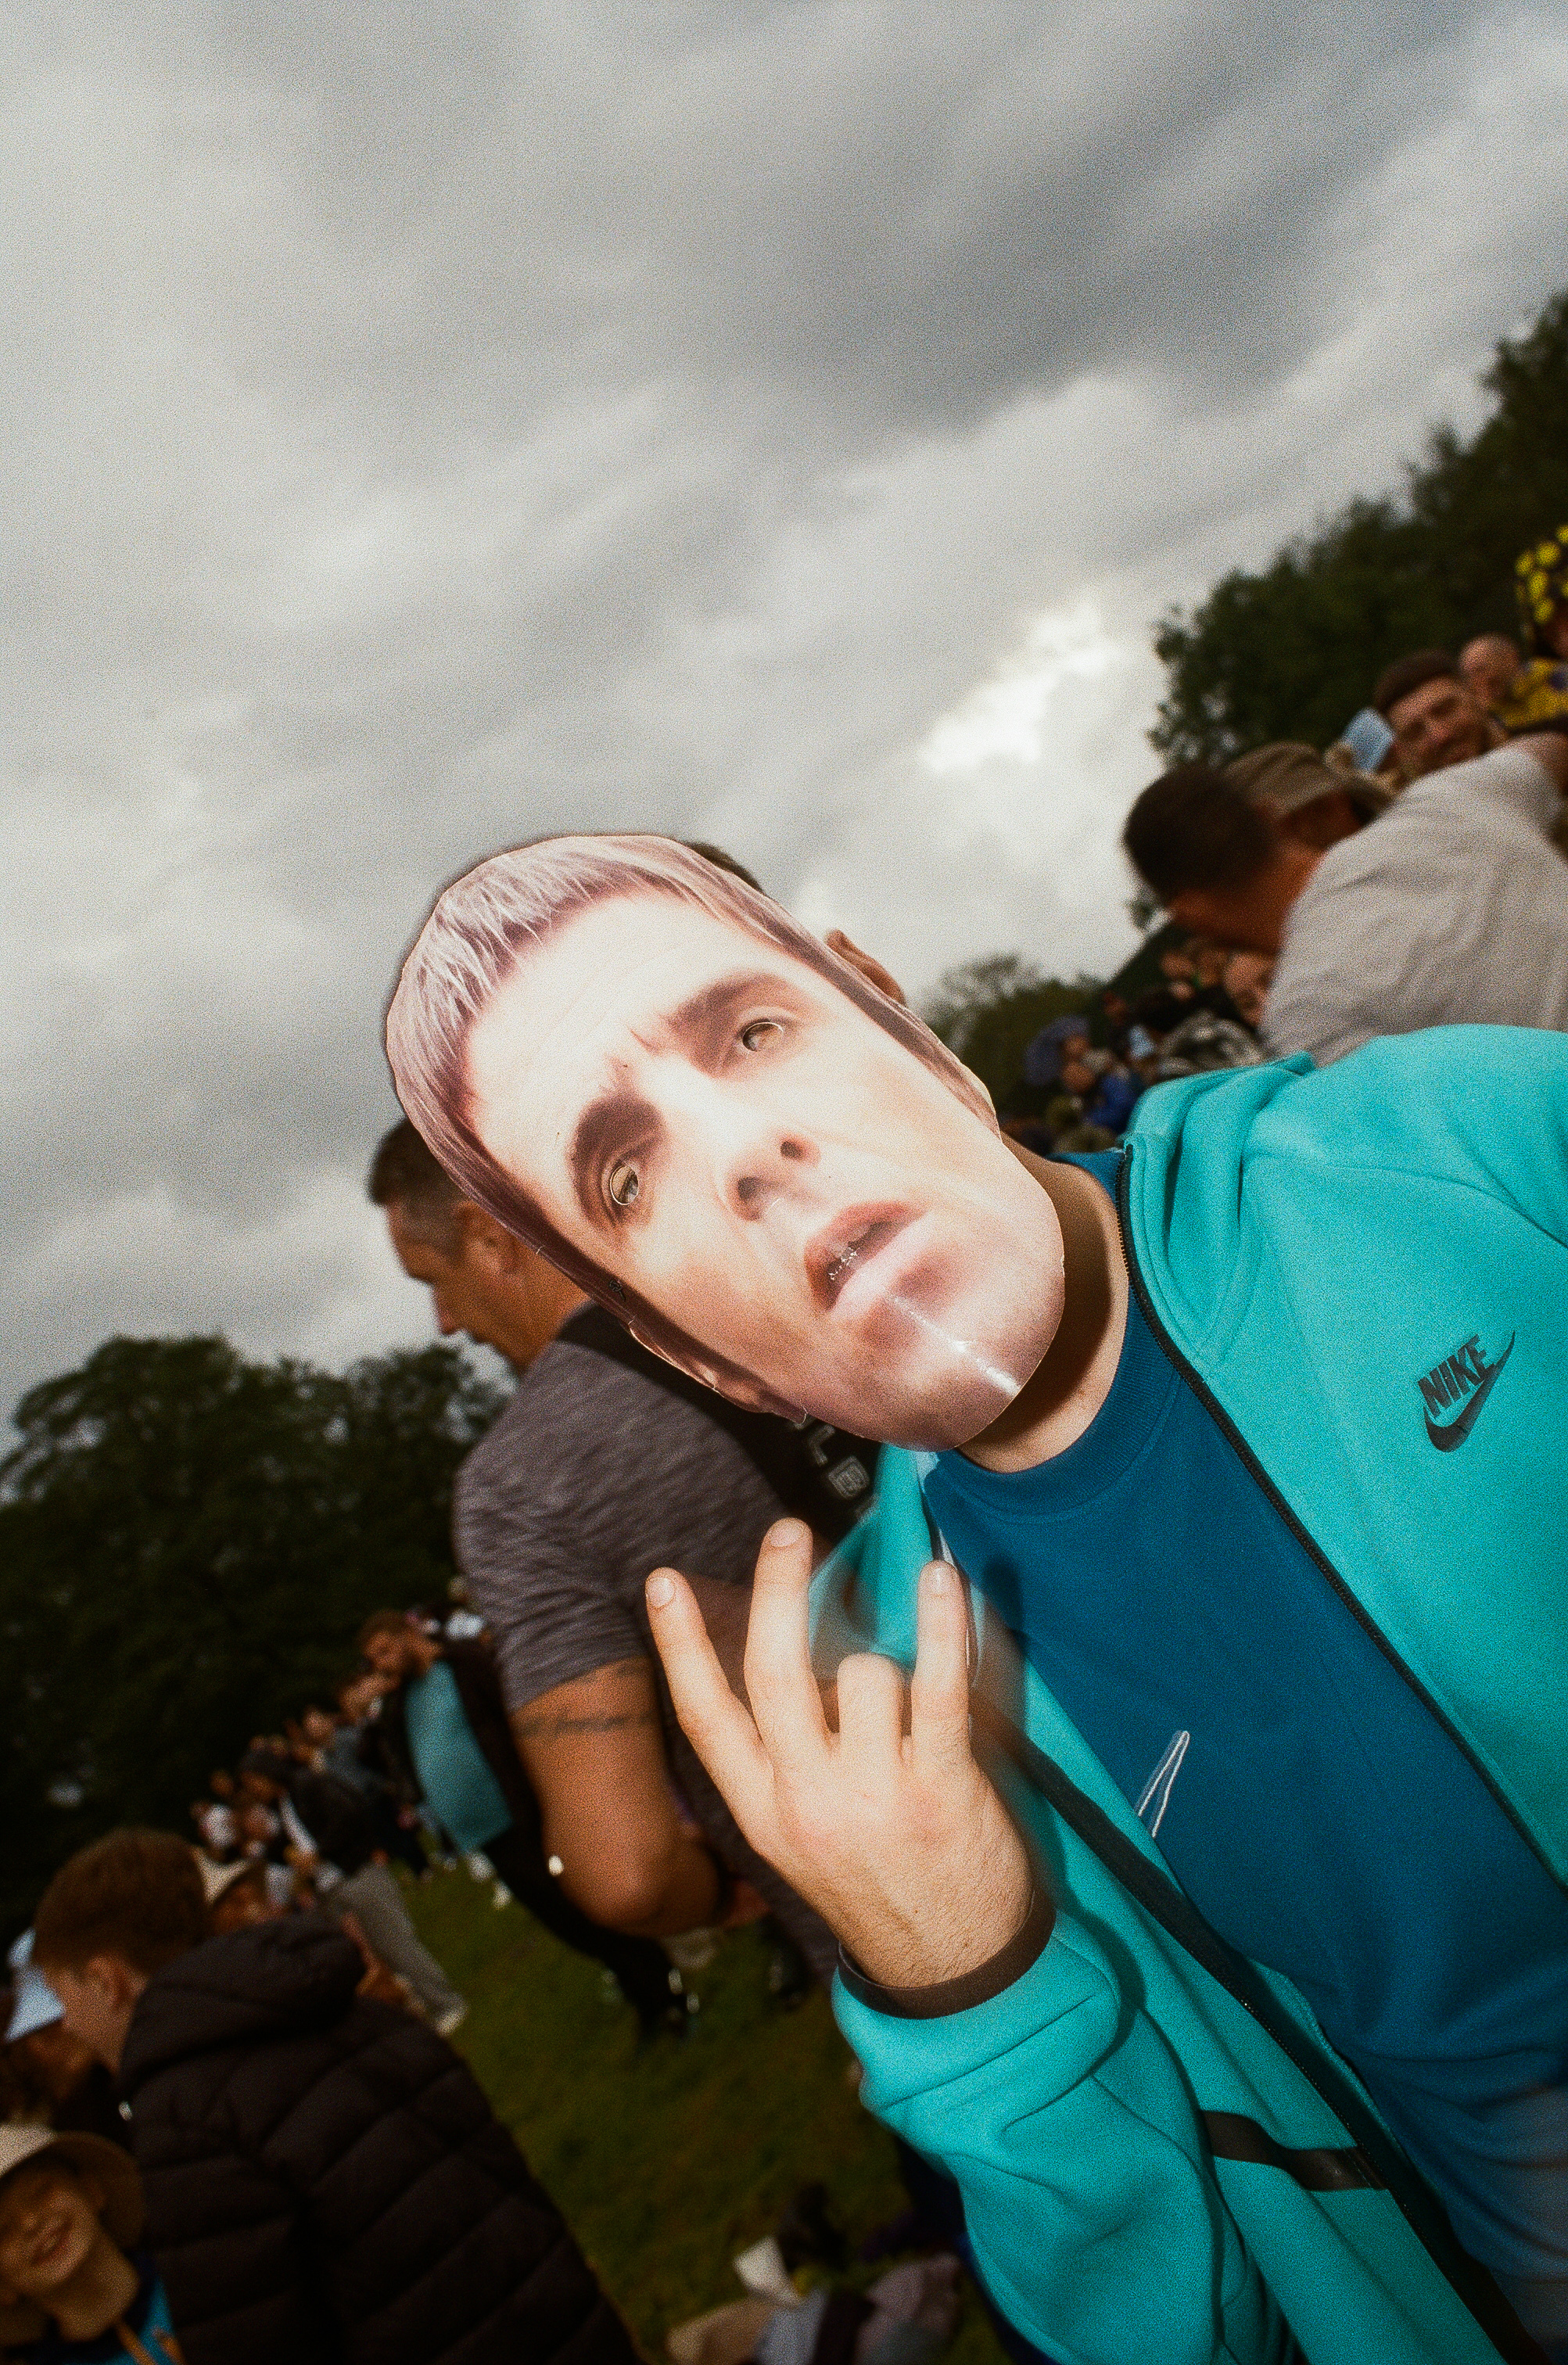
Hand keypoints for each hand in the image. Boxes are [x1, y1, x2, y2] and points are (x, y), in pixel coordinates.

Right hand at [648, 1519, 1035, 1990]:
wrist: (953, 1970)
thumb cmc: (879, 1882)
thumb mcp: (803, 1838)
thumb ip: (789, 1756)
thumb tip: (798, 1650)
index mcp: (762, 1813)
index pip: (705, 1719)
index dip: (679, 1646)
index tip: (660, 1580)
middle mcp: (807, 1803)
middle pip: (775, 1674)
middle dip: (778, 1590)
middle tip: (788, 1531)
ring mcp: (873, 1797)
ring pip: (864, 1675)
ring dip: (887, 1658)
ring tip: (907, 1694)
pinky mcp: (940, 1791)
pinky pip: (937, 1687)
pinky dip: (942, 1627)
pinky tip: (943, 1581)